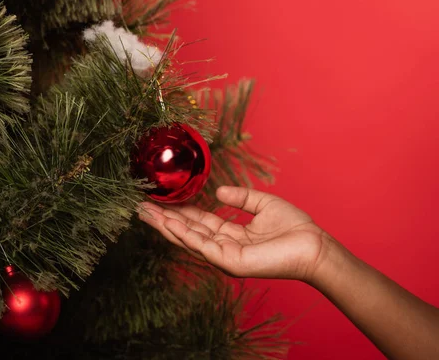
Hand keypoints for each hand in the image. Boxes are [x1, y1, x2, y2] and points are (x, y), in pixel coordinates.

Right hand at [139, 186, 332, 282]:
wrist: (313, 245)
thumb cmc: (294, 228)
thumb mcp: (262, 203)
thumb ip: (240, 197)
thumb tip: (217, 191)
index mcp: (230, 234)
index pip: (197, 222)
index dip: (178, 212)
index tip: (160, 201)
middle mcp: (223, 246)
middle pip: (187, 231)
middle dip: (163, 219)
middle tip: (140, 207)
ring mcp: (224, 256)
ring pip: (189, 240)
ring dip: (166, 226)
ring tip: (146, 214)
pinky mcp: (230, 262)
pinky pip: (203, 246)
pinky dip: (184, 234)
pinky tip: (169, 223)